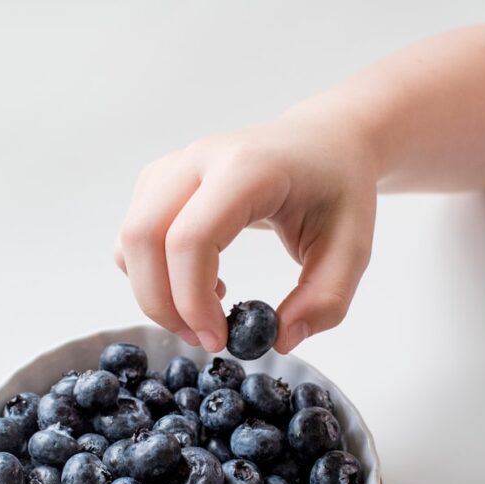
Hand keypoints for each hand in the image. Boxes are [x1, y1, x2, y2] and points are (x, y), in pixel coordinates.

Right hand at [115, 103, 376, 352]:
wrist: (325, 141)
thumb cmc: (339, 190)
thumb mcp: (353, 251)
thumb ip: (325, 301)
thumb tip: (280, 340)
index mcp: (248, 168)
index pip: (191, 238)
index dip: (193, 300)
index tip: (219, 340)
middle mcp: (201, 159)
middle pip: (144, 237)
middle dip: (162, 304)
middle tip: (203, 338)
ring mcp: (173, 166)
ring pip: (130, 239)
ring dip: (154, 293)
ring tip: (204, 314)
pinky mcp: (159, 182)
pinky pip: (133, 238)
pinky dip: (152, 275)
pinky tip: (198, 283)